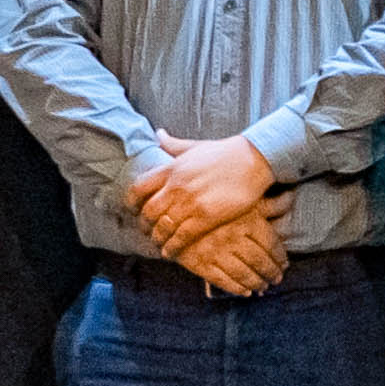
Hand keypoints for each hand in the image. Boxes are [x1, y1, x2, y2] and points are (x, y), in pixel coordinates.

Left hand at [131, 134, 277, 248]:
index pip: (139, 187)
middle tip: (147, 231)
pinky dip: (172, 247)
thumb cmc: (224, 153)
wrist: (252, 160)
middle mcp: (176, 185)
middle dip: (144, 225)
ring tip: (159, 244)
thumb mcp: (195, 146)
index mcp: (171, 168)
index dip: (132, 203)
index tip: (133, 211)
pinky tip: (171, 252)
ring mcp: (190, 202)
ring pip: (162, 227)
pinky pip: (181, 236)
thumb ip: (173, 144)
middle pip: (148, 211)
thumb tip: (157, 133)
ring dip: (158, 238)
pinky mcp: (205, 216)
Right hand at [182, 209, 290, 296]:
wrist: (173, 212)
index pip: (271, 244)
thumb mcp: (241, 200)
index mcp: (245, 219)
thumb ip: (267, 203)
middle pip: (260, 261)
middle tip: (276, 279)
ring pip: (244, 274)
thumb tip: (290, 198)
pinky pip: (223, 281)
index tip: (284, 264)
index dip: (280, 257)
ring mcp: (215, 251)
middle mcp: (232, 237)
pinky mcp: (199, 264)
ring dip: (257, 283)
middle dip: (271, 273)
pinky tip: (246, 291)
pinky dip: (238, 288)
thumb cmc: (214, 204)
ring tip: (263, 286)